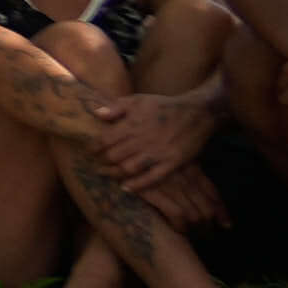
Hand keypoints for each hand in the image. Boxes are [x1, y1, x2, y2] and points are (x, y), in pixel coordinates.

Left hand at [89, 87, 203, 193]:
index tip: (91, 151)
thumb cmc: (164, 106)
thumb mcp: (139, 100)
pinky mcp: (171, 162)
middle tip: (98, 164)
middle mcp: (142, 139)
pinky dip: (137, 185)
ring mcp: (157, 152)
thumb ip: (117, 107)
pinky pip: (151, 178)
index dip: (94, 147)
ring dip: (115, 174)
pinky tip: (126, 187)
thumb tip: (97, 114)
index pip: (105, 140)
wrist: (197, 112)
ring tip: (108, 174)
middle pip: (114, 156)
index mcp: (132, 123)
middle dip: (103, 162)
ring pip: (128, 168)